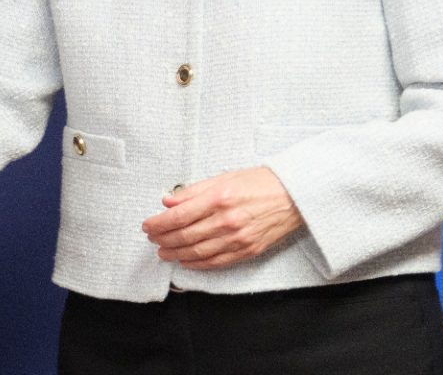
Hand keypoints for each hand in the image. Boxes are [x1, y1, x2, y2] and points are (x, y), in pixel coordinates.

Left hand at [140, 166, 303, 269]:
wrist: (294, 195)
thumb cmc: (261, 183)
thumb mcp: (224, 177)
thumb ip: (194, 191)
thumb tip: (168, 200)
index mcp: (219, 198)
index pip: (179, 215)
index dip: (159, 223)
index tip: (148, 225)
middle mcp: (227, 220)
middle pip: (185, 235)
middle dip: (164, 239)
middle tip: (153, 239)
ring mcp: (238, 238)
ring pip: (198, 252)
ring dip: (176, 254)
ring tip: (164, 252)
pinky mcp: (247, 250)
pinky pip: (216, 262)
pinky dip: (198, 264)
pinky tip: (186, 262)